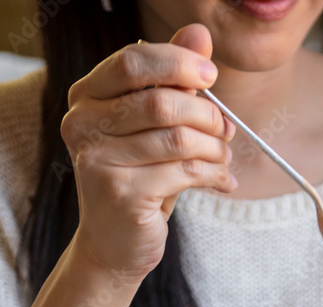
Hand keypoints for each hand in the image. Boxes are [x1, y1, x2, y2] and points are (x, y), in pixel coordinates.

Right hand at [61, 24, 235, 278]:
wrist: (115, 245)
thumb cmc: (137, 180)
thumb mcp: (153, 128)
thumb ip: (171, 81)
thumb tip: (199, 34)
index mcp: (86, 99)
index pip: (134, 63)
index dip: (178, 63)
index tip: (211, 75)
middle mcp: (84, 126)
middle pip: (161, 102)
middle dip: (205, 113)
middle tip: (226, 128)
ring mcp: (100, 162)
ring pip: (178, 139)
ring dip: (213, 149)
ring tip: (223, 158)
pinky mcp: (123, 195)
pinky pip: (185, 173)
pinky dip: (214, 175)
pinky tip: (223, 181)